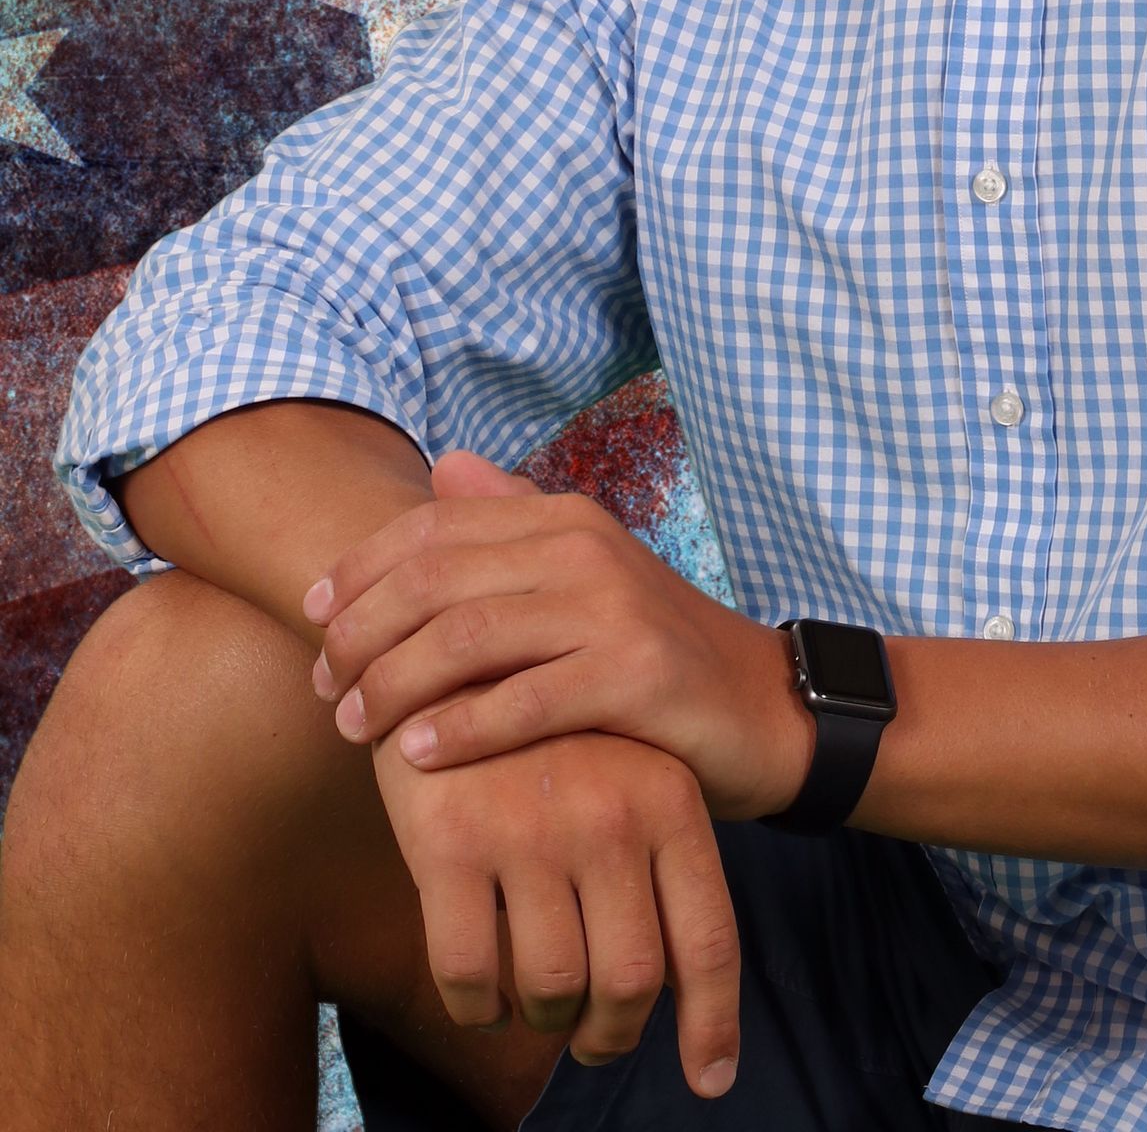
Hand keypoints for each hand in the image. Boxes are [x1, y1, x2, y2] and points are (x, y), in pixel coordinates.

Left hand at [307, 450, 812, 817]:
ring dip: (392, 686)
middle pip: (434, 581)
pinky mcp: (636, 675)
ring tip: (353, 727)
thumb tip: (446, 466)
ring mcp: (612, 610)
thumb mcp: (585, 575)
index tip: (309, 618)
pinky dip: (458, 729)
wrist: (761, 707)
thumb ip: (514, 522)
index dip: (357, 570)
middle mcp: (584, 549)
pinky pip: (522, 702)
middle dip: (360, 634)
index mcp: (563, 518)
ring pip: (466, 639)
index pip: (430, 528)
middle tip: (324, 688)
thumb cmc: (650, 650)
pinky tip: (416, 756)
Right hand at [370, 698, 742, 1094]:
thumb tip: (685, 993)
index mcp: (668, 799)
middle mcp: (610, 817)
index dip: (711, 1023)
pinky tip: (479, 992)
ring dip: (543, 1018)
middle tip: (592, 1038)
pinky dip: (476, 1005)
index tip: (710, 1080)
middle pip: (631, 982)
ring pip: (551, 988)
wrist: (454, 651)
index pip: (707, 940)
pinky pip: (470, 976)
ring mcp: (531, 830)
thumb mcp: (631, 776)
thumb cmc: (556, 737)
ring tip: (534, 1003)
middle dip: (610, 1033)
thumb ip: (659, 868)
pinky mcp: (449, 843)